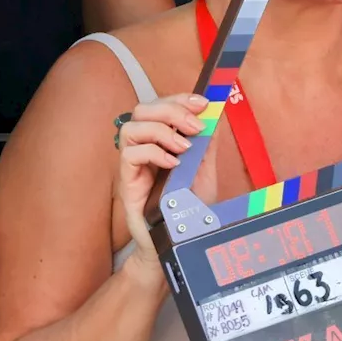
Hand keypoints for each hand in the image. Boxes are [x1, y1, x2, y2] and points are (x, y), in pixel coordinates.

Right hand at [115, 93, 215, 274]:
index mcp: (163, 140)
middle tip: (195, 126)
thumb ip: (207, 143)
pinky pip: (130, 155)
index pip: (161, 106)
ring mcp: (134, 165)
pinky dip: (154, 152)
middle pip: (142, 110)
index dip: (179, 98)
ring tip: (184, 147)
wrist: (177, 242)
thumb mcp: (205, 170)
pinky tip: (173, 163)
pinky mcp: (127, 183)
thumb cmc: (188, 207)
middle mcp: (145, 148)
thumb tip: (215, 114)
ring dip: (162, 130)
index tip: (203, 103)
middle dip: (171, 109)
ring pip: (130, 128)